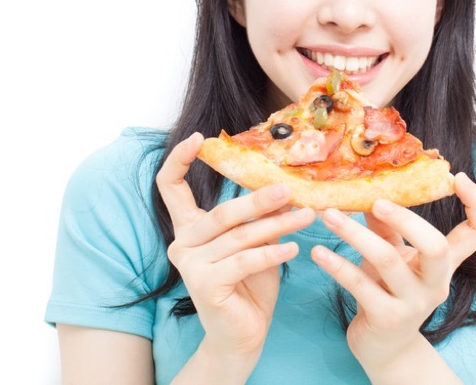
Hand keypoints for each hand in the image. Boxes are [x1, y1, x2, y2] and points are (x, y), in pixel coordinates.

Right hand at [155, 133, 315, 363]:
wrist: (241, 337)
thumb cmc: (249, 287)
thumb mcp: (254, 244)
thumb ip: (259, 218)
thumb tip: (284, 186)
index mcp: (188, 228)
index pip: (169, 186)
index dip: (179, 159)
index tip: (199, 138)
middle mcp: (182, 243)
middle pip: (222, 212)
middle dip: (258, 199)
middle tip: (289, 188)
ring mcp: (190, 264)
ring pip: (239, 236)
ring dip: (277, 226)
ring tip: (306, 217)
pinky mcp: (204, 284)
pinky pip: (245, 261)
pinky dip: (272, 254)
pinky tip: (293, 248)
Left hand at [310, 173, 475, 371]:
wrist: (383, 347)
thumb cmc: (386, 290)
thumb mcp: (391, 254)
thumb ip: (384, 224)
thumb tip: (368, 186)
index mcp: (444, 263)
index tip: (459, 176)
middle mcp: (435, 283)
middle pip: (436, 247)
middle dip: (406, 219)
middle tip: (376, 199)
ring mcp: (413, 303)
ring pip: (388, 260)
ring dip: (354, 233)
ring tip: (328, 215)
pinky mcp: (386, 318)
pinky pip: (359, 284)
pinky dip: (336, 265)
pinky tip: (318, 253)